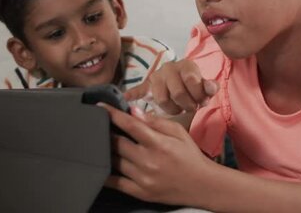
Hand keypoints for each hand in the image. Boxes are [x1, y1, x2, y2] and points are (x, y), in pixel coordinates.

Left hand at [100, 103, 215, 205]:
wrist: (202, 185)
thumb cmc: (190, 156)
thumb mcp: (178, 132)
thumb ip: (155, 121)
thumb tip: (133, 111)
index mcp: (159, 143)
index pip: (130, 125)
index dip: (112, 114)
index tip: (99, 107)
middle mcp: (149, 161)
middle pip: (117, 143)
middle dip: (106, 131)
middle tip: (98, 124)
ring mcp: (143, 179)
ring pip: (114, 161)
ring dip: (105, 150)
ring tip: (99, 141)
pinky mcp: (140, 193)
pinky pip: (115, 183)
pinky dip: (105, 173)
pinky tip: (100, 165)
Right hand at [124, 60, 218, 114]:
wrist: (180, 83)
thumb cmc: (194, 87)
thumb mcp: (205, 87)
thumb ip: (210, 87)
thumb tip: (211, 87)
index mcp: (186, 65)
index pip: (191, 80)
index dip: (198, 95)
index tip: (200, 102)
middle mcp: (169, 68)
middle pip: (177, 92)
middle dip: (186, 105)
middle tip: (189, 108)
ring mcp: (156, 77)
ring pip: (161, 99)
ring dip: (171, 109)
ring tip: (177, 108)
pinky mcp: (146, 86)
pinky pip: (138, 90)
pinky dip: (132, 94)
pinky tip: (126, 98)